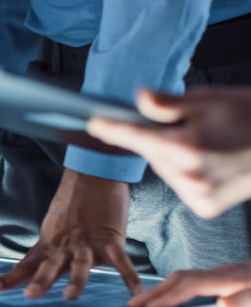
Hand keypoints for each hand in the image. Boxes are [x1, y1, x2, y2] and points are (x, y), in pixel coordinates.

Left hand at [0, 169, 143, 298]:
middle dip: (41, 280)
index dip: (10, 278)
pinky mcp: (110, 238)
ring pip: (80, 263)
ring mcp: (87, 241)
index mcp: (49, 245)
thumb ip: (47, 254)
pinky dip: (128, 275)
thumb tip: (35, 275)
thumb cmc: (73, 208)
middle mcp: (64, 245)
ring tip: (70, 296)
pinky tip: (135, 290)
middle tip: (31, 295)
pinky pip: (121, 260)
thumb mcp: (52, 231)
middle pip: (50, 265)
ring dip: (75, 280)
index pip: (26, 265)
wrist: (93, 176)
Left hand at [88, 88, 250, 217]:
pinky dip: (185, 172)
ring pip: (165, 170)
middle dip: (158, 139)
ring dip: (172, 156)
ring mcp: (199, 195)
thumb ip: (169, 103)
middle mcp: (191, 176)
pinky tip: (208, 162)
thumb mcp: (210, 100)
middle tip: (186, 126)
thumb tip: (139, 99)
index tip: (95, 124)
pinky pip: (180, 184)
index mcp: (188, 148)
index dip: (113, 129)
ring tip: (205, 144)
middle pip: (152, 154)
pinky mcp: (206, 207)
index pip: (137, 137)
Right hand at [128, 261, 250, 306]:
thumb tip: (223, 305)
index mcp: (230, 278)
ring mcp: (223, 274)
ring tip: (142, 301)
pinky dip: (175, 288)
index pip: (190, 285)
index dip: (168, 296)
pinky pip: (192, 281)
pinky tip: (171, 297)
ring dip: (162, 289)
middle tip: (132, 304)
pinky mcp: (226, 278)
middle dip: (155, 291)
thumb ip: (248, 300)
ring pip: (184, 278)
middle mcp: (222, 274)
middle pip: (180, 278)